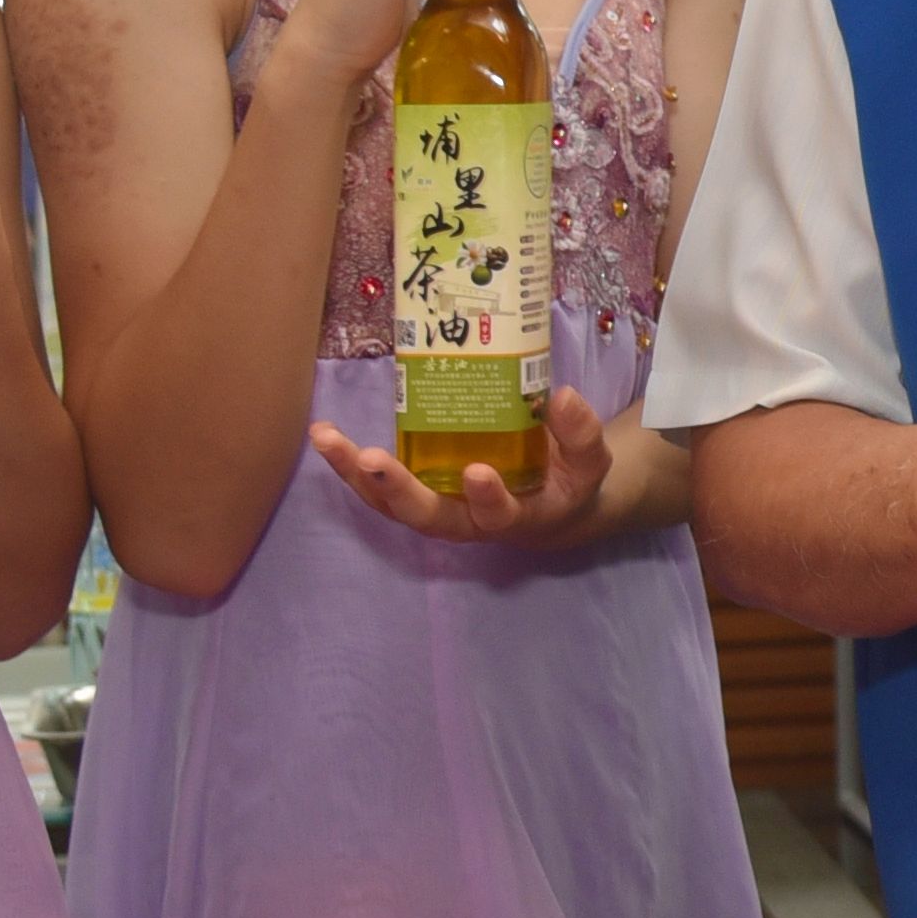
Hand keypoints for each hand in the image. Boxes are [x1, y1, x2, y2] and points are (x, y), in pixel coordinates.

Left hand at [310, 389, 620, 546]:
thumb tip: (562, 396)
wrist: (552, 505)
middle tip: (372, 458)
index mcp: (515, 517)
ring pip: (391, 504)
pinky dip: (349, 464)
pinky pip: (378, 485)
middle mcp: (467, 522)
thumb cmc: (569, 481)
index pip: (499, 516)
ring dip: (356, 475)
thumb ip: (581, 435)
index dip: (488, 499)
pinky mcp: (416, 489)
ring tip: (327, 439)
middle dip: (397, 489)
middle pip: (427, 517)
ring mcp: (436, 508)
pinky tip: (326, 434)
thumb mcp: (590, 461)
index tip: (478, 472)